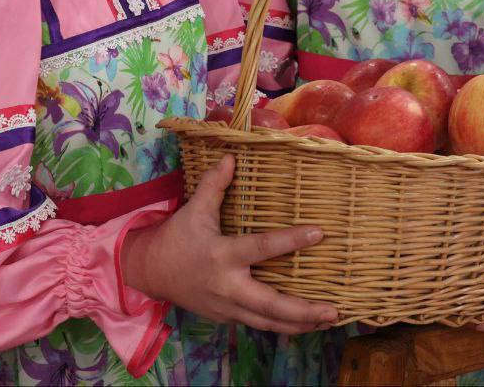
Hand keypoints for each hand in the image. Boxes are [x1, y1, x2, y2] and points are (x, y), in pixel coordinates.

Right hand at [120, 155, 337, 334]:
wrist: (150, 273)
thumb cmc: (176, 238)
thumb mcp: (194, 210)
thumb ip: (213, 185)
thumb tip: (231, 157)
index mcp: (223, 256)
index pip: (262, 248)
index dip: (291, 241)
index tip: (319, 233)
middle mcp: (228, 286)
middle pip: (270, 305)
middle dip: (303, 311)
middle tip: (333, 311)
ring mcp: (227, 307)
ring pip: (268, 323)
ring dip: (299, 325)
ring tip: (329, 322)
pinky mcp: (226, 318)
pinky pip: (258, 324)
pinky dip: (282, 326)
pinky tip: (304, 324)